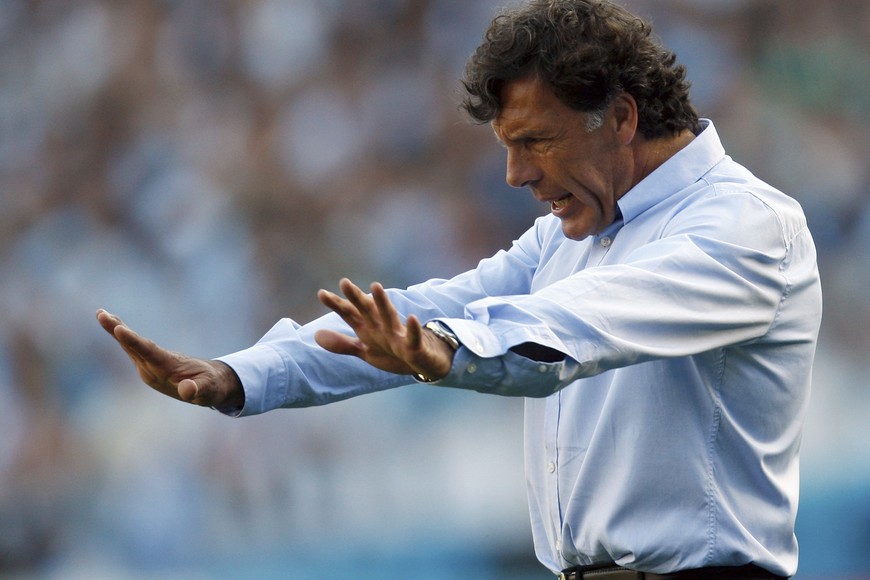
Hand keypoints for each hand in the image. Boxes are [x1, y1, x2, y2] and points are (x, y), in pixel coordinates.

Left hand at [96, 309, 243, 408]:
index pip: (147, 354)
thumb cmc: (210, 387)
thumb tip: (187, 391)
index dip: (134, 341)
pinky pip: (133, 346)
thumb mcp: (208, 389)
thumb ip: (198, 390)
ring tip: (102, 314)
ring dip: (115, 329)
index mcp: (165, 371)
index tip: (119, 329)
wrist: (206, 390)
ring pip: (129, 346)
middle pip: (132, 348)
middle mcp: (151, 370)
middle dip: (116, 331)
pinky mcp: (148, 363)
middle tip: (102, 315)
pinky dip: (123, 334)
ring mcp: (147, 367)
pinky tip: (115, 323)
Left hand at [315, 278, 454, 379]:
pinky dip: (412, 329)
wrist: (423, 363)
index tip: (321, 293)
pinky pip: (413, 337)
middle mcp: (382, 327)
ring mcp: (398, 335)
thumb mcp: (365, 350)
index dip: (337, 305)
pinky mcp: (414, 346)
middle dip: (356, 297)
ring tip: (375, 286)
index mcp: (369, 329)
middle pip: (367, 310)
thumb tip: (316, 335)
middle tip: (344, 282)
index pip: (350, 314)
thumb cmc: (394, 353)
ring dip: (382, 302)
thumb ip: (342, 343)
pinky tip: (411, 318)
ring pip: (389, 316)